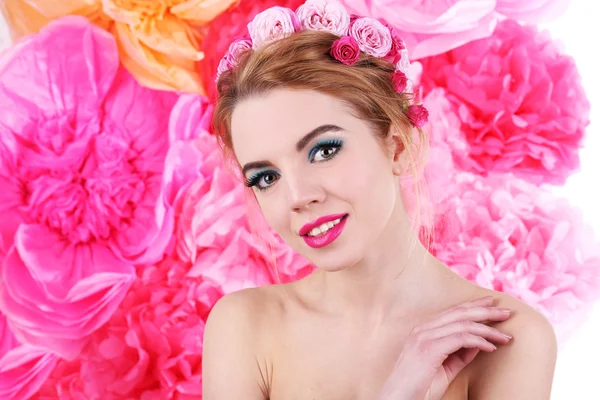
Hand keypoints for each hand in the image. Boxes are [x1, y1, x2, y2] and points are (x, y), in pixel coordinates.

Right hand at [377, 296, 512, 399]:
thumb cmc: (419, 388)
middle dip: (486, 311)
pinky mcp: (429, 349)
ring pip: (463, 324)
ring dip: (488, 329)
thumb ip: (459, 355)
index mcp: (423, 331)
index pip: (453, 312)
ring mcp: (424, 337)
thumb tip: (479, 344)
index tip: (492, 305)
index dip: (474, 306)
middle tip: (508, 312)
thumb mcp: (444, 369)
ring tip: (505, 337)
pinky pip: (460, 339)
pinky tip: (491, 347)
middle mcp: (422, 329)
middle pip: (459, 312)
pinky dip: (479, 341)